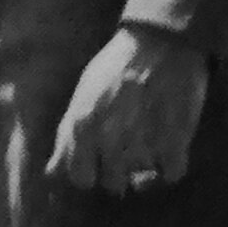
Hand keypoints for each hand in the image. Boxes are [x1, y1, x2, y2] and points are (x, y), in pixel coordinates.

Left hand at [47, 25, 210, 195]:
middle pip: (113, 184)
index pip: (81, 179)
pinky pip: (173, 173)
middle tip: (128, 147)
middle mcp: (110, 142)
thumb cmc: (117, 65)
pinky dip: (172, 164)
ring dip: (146, 167)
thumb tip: (51, 173)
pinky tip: (170, 146)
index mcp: (83, 129)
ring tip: (149, 139)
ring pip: (142, 181)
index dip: (90, 172)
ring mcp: (143, 145)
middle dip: (119, 170)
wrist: (161, 42)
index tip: (99, 160)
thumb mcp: (83, 94)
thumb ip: (66, 135)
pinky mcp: (175, 143)